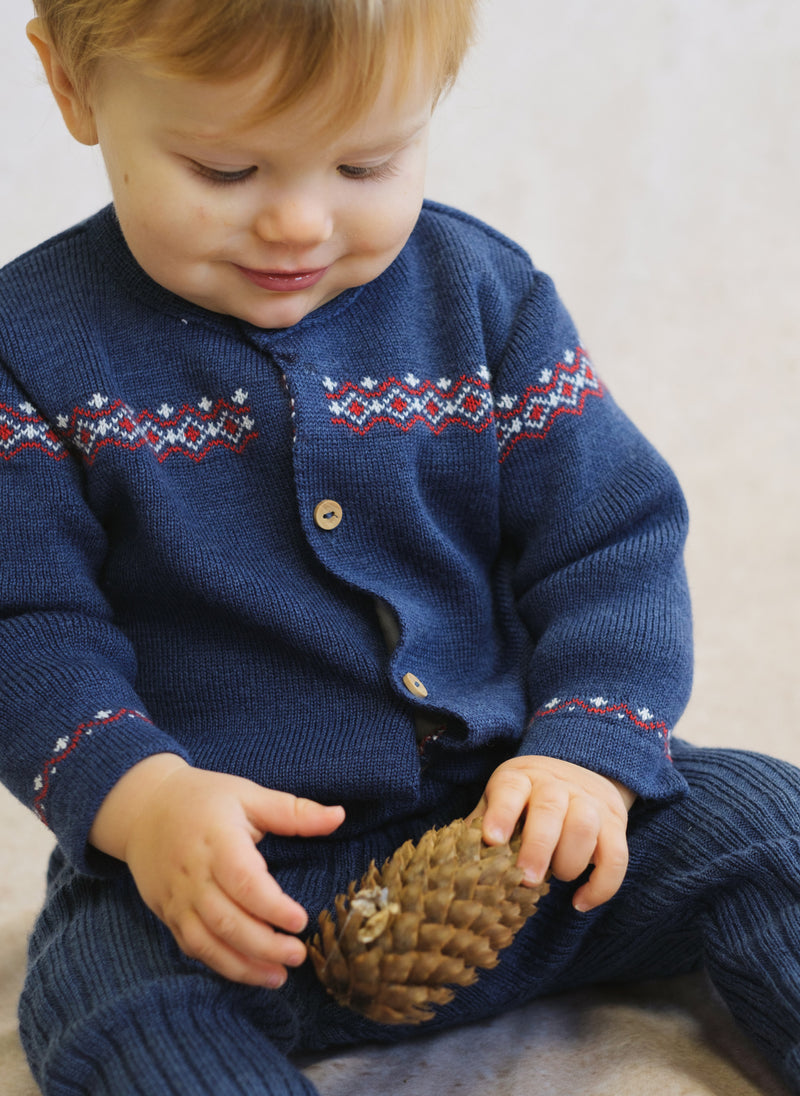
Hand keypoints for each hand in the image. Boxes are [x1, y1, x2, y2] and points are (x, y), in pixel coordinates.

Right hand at [90, 756, 344, 985]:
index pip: (244, 882)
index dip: (272, 907)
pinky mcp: (168, 914)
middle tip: (297, 956)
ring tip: (278, 977)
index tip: (300, 921)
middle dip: (263, 945)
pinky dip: (220, 964)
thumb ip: (293, 811)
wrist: (143, 808)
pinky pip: (193, 947)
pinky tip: (248, 972)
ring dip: (243, 965)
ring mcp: (177, 898)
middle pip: (227, 920)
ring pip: (208, 942)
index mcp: (217, 842)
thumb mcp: (248, 795)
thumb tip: (339, 816)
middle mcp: (194, 875)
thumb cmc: (203, 799)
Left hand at [466, 755, 633, 911]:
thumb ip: (483, 824)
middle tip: (526, 880)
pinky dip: (601, 884)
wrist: (581, 771)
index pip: (511, 789)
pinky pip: (616, 856)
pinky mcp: (615, 823)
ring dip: (570, 861)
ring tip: (555, 879)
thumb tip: (455, 862)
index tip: (491, 840)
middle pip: (550, 810)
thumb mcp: (501, 800)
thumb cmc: (527, 798)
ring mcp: (589, 801)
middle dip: (538, 847)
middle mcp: (557, 784)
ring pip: (585, 826)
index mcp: (521, 777)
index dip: (501, 813)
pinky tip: (580, 902)